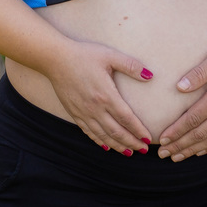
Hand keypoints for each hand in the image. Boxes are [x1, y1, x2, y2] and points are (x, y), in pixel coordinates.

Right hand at [44, 40, 153, 155]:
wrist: (55, 59)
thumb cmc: (84, 55)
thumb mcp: (109, 56)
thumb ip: (130, 66)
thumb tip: (150, 75)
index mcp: (106, 95)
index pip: (127, 118)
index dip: (138, 130)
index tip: (148, 139)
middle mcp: (95, 108)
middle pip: (116, 132)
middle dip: (132, 142)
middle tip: (144, 150)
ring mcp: (83, 113)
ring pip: (103, 136)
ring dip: (117, 146)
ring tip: (129, 152)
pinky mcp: (74, 113)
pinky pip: (89, 132)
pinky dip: (99, 141)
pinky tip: (106, 146)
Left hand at [157, 38, 206, 160]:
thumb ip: (199, 72)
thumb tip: (179, 87)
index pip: (193, 119)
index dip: (176, 131)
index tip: (162, 140)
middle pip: (201, 134)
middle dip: (180, 145)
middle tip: (164, 154)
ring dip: (195, 150)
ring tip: (179, 156)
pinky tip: (205, 151)